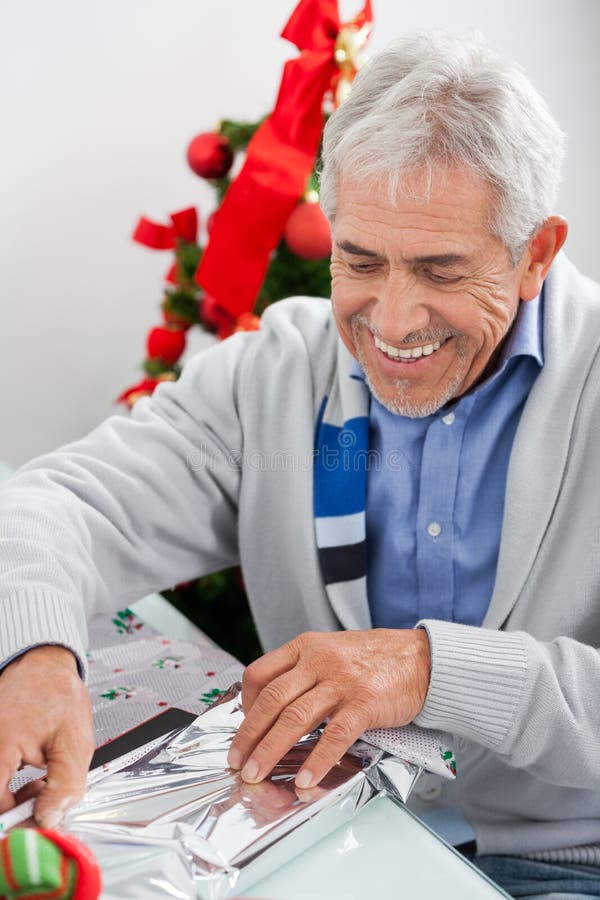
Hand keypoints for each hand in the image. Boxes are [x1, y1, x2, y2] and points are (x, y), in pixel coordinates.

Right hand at [0, 645, 93, 827]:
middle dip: (16, 807)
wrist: (44, 665)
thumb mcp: (74, 741)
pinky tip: (30, 771)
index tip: (39, 818)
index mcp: (0, 745)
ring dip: (13, 795)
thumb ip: (65, 785)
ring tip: (40, 780)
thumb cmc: (58, 693)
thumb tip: (50, 818)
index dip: (17, 818)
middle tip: (43, 797)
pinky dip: (9, 782)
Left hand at [227, 628, 430, 789]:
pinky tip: (305, 779)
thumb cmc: (374, 658)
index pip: (260, 673)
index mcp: (306, 647)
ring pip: (295, 717)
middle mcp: (319, 660)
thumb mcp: (331, 651)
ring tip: (256, 774)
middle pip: (272, 699)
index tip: (243, 727)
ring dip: (271, 749)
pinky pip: (335, 734)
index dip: (245, 704)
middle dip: (249, 734)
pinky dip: (317, 759)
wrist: (421, 657)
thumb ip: (303, 672)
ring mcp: (342, 680)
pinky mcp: (365, 702)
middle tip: (237, 761)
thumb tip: (273, 708)